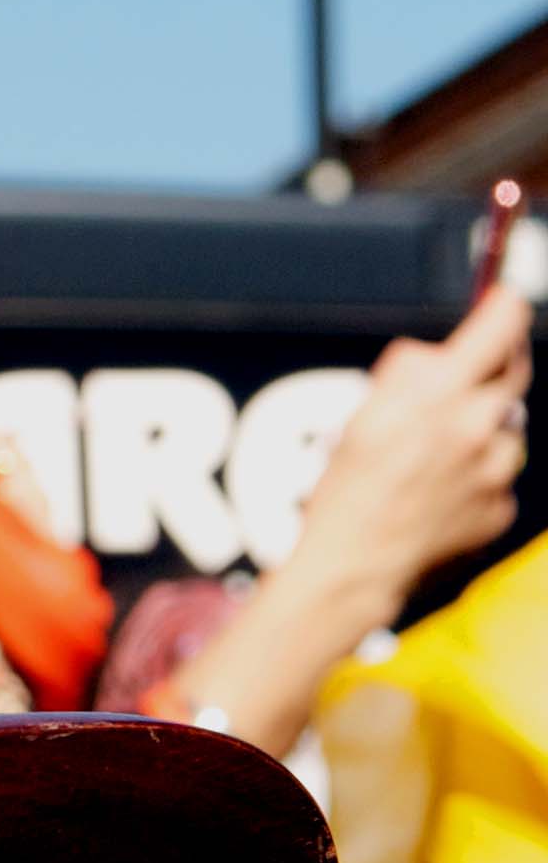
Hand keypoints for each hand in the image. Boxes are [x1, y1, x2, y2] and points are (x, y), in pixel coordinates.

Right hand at [293, 280, 530, 624]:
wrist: (357, 563)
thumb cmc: (348, 490)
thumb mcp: (364, 412)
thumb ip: (407, 374)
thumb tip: (435, 355)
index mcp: (444, 396)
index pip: (500, 329)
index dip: (504, 307)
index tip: (502, 298)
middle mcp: (481, 430)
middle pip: (514, 375)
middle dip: (497, 363)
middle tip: (475, 364)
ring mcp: (496, 474)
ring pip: (507, 429)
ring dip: (484, 427)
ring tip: (438, 449)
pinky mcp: (499, 509)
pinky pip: (500, 477)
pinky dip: (478, 474)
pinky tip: (441, 488)